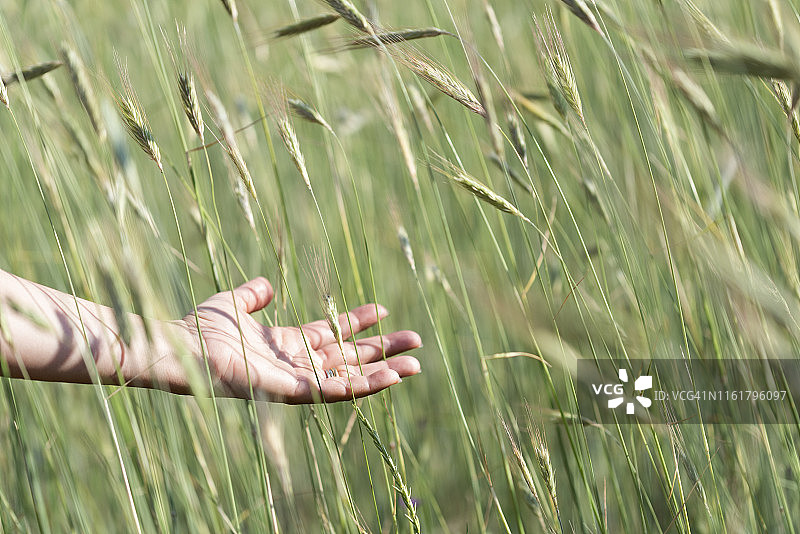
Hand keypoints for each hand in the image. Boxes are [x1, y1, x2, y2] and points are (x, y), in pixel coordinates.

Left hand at [178, 277, 421, 402]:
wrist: (177, 347)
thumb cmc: (198, 329)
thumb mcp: (232, 303)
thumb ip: (252, 295)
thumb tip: (266, 284)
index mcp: (286, 344)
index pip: (331, 335)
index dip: (357, 323)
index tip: (384, 310)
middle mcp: (295, 364)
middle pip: (349, 357)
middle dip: (382, 351)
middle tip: (417, 342)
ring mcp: (294, 381)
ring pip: (348, 378)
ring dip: (383, 373)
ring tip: (415, 365)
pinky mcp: (289, 392)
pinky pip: (332, 391)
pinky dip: (362, 386)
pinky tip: (388, 378)